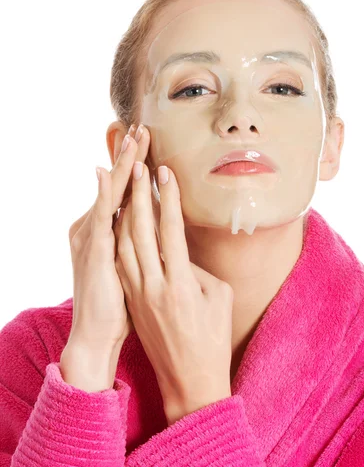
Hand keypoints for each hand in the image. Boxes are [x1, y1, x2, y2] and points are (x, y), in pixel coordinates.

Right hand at [66, 124, 142, 353]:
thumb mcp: (136, 274)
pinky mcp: (94, 253)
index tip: (149, 147)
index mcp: (110, 235)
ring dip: (122, 165)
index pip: (125, 195)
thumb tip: (167, 243)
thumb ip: (147, 252)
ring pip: (111, 194)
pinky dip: (105, 193)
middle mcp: (98, 231)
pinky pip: (102, 217)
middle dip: (129, 156)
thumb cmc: (122, 310)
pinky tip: (108, 171)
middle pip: (117, 186)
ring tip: (133, 138)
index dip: (135, 169)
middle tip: (141, 127)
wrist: (97, 339)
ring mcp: (93, 240)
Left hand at [113, 125, 233, 421]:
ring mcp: (138, 294)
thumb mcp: (219, 298)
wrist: (190, 382)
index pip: (170, 230)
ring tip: (126, 187)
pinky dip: (120, 237)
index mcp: (181, 284)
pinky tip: (120, 220)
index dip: (167, 199)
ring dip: (124, 212)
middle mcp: (154, 286)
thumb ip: (198, 268)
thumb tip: (181, 250)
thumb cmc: (213, 340)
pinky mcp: (131, 301)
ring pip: (124, 245)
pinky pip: (122, 262)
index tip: (163, 173)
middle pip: (140, 232)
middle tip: (139, 167)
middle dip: (138, 196)